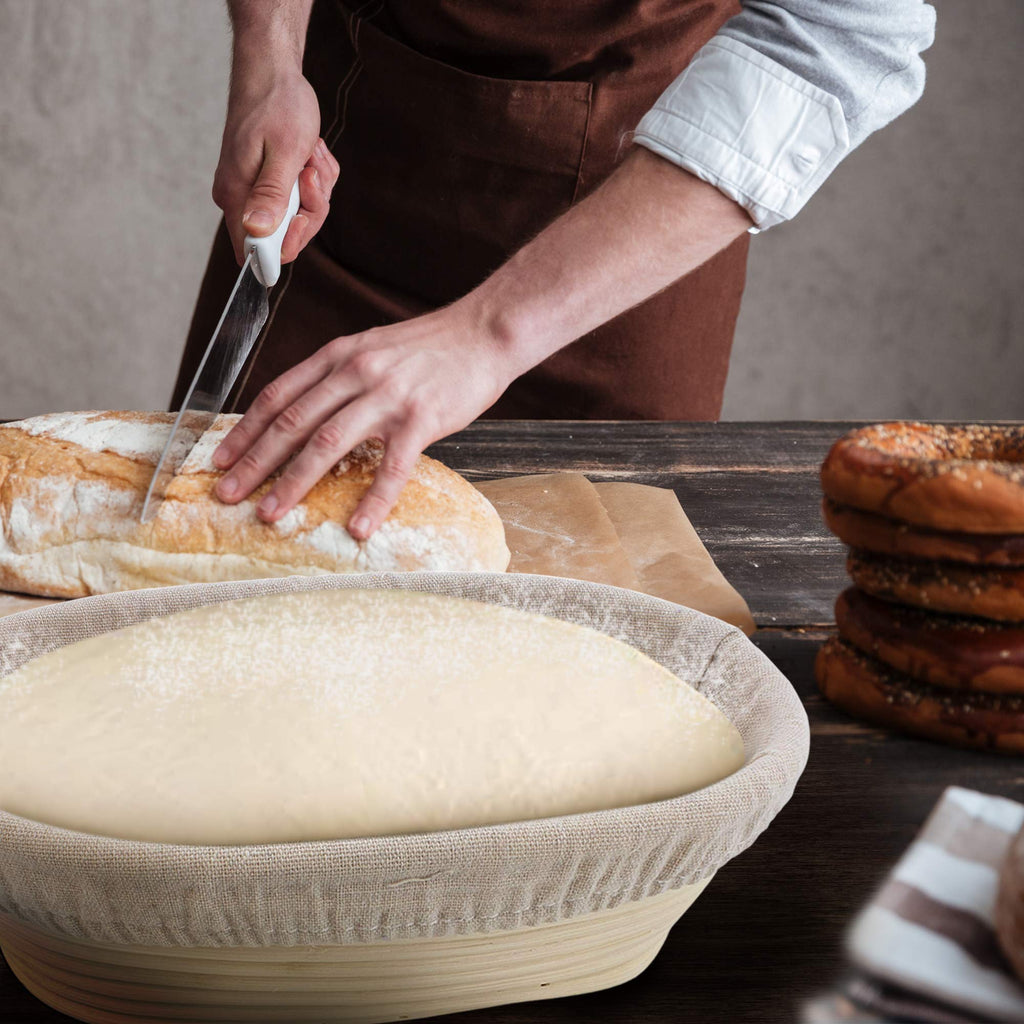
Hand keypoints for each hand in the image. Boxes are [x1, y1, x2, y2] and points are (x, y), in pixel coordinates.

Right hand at [212, 65, 338, 265]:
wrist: (271, 72)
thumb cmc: (278, 105)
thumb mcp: (284, 152)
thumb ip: (272, 195)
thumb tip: (256, 232)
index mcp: (236, 196)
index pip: (258, 252)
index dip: (288, 244)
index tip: (303, 217)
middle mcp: (241, 199)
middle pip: (287, 236)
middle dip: (311, 208)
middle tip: (309, 172)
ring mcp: (255, 192)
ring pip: (300, 216)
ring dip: (316, 187)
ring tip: (309, 155)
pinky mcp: (269, 183)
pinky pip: (303, 198)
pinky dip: (315, 178)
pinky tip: (310, 153)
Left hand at [212, 148, 751, 540]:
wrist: (485, 331)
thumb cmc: (431, 347)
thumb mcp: (373, 348)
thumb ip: (339, 377)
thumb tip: (307, 417)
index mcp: (339, 355)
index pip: (279, 395)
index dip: (245, 430)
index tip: (220, 459)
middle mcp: (355, 371)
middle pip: (292, 422)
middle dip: (254, 461)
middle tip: (226, 494)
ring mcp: (387, 395)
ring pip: (327, 443)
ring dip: (293, 481)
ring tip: (269, 513)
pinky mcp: (421, 418)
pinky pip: (391, 466)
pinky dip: (372, 499)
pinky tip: (356, 526)